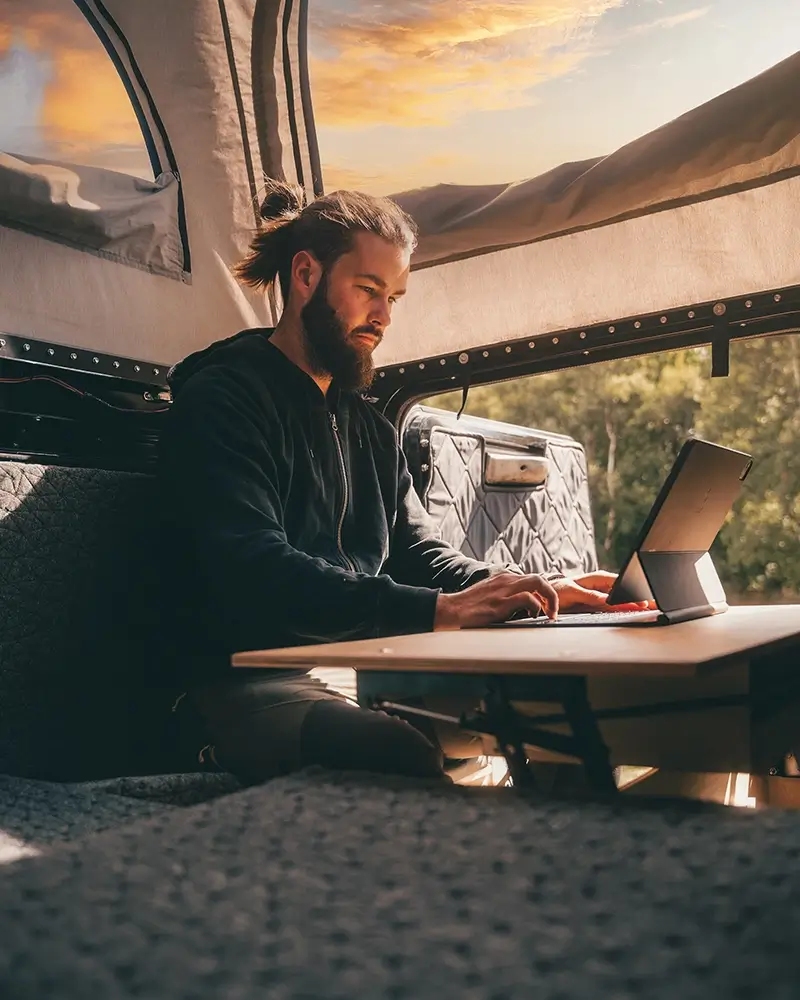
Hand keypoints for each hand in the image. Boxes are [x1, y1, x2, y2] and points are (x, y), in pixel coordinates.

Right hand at [434, 572, 558, 630]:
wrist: (451, 609)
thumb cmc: (469, 607)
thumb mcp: (490, 595)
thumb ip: (505, 596)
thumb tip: (522, 609)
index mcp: (504, 578)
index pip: (531, 579)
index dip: (543, 593)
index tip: (546, 607)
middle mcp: (506, 580)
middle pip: (538, 578)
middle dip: (551, 595)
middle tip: (552, 611)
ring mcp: (504, 590)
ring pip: (537, 582)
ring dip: (549, 599)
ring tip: (549, 614)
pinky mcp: (501, 602)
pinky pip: (528, 598)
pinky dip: (536, 607)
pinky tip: (532, 617)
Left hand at [553, 570, 655, 612]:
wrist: (549, 595)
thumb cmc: (560, 589)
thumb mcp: (573, 592)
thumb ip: (590, 595)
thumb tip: (607, 599)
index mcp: (599, 578)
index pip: (620, 583)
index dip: (632, 591)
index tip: (642, 600)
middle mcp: (604, 585)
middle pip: (626, 591)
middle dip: (641, 597)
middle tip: (655, 604)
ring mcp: (604, 594)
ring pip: (624, 599)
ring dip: (637, 603)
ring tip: (652, 608)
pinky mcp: (602, 603)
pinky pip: (617, 606)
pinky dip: (628, 609)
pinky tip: (637, 612)